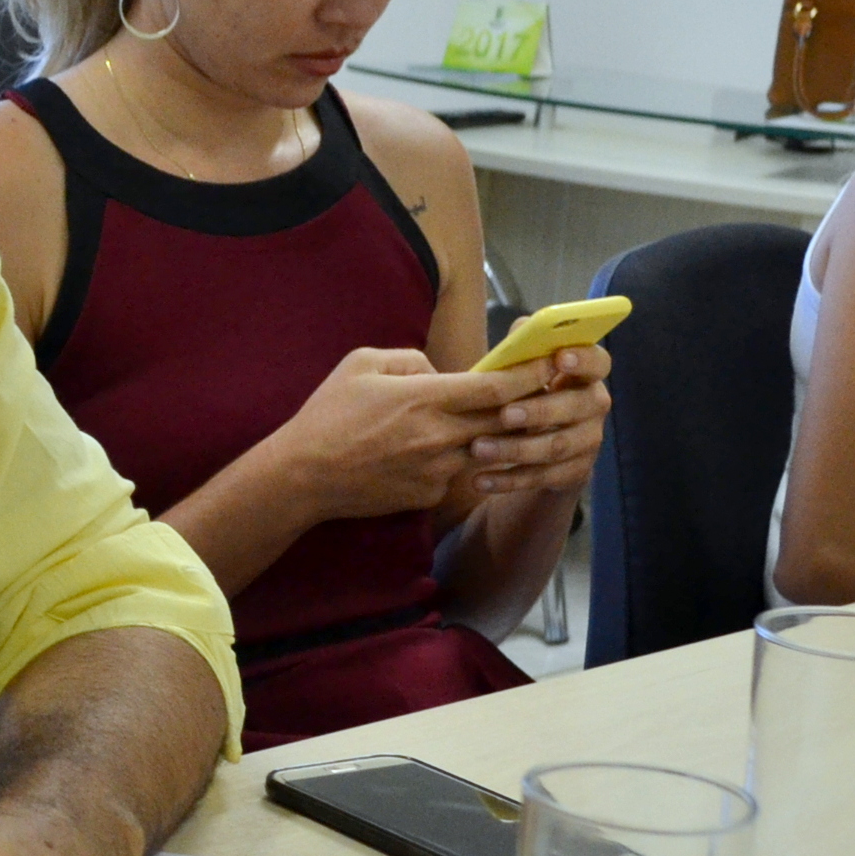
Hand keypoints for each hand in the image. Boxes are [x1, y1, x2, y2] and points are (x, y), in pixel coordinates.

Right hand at [271, 347, 551, 520]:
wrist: (304, 475)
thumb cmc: (328, 414)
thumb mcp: (361, 364)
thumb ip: (410, 360)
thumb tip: (440, 372)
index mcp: (425, 398)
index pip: (497, 388)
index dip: (530, 375)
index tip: (550, 364)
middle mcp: (439, 436)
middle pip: (505, 420)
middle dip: (529, 404)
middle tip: (546, 391)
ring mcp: (438, 470)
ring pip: (488, 449)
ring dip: (499, 435)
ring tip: (501, 422)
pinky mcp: (430, 495)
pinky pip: (457, 472)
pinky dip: (457, 460)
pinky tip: (437, 453)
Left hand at [462, 346, 610, 495]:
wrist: (532, 445)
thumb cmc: (520, 393)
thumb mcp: (519, 371)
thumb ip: (521, 350)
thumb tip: (522, 331)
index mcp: (584, 374)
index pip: (598, 362)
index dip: (583, 359)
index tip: (559, 358)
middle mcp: (593, 406)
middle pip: (577, 407)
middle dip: (540, 410)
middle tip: (504, 414)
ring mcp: (587, 441)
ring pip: (557, 446)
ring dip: (516, 448)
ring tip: (478, 449)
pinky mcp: (573, 472)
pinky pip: (543, 477)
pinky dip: (508, 479)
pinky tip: (479, 480)